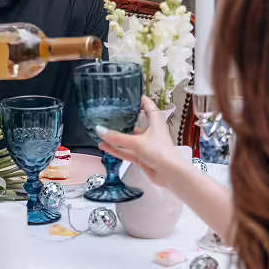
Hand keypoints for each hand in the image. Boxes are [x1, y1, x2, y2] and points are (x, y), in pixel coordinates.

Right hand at [99, 96, 234, 235]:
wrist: (170, 174)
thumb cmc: (159, 152)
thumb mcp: (136, 142)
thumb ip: (117, 138)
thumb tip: (99, 129)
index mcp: (155, 121)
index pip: (148, 105)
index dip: (139, 99)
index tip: (127, 94)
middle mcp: (151, 131)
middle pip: (137, 121)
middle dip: (125, 118)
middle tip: (109, 111)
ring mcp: (146, 145)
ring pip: (129, 138)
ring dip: (117, 136)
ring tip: (102, 130)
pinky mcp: (142, 156)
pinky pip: (127, 151)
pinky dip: (116, 149)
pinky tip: (103, 146)